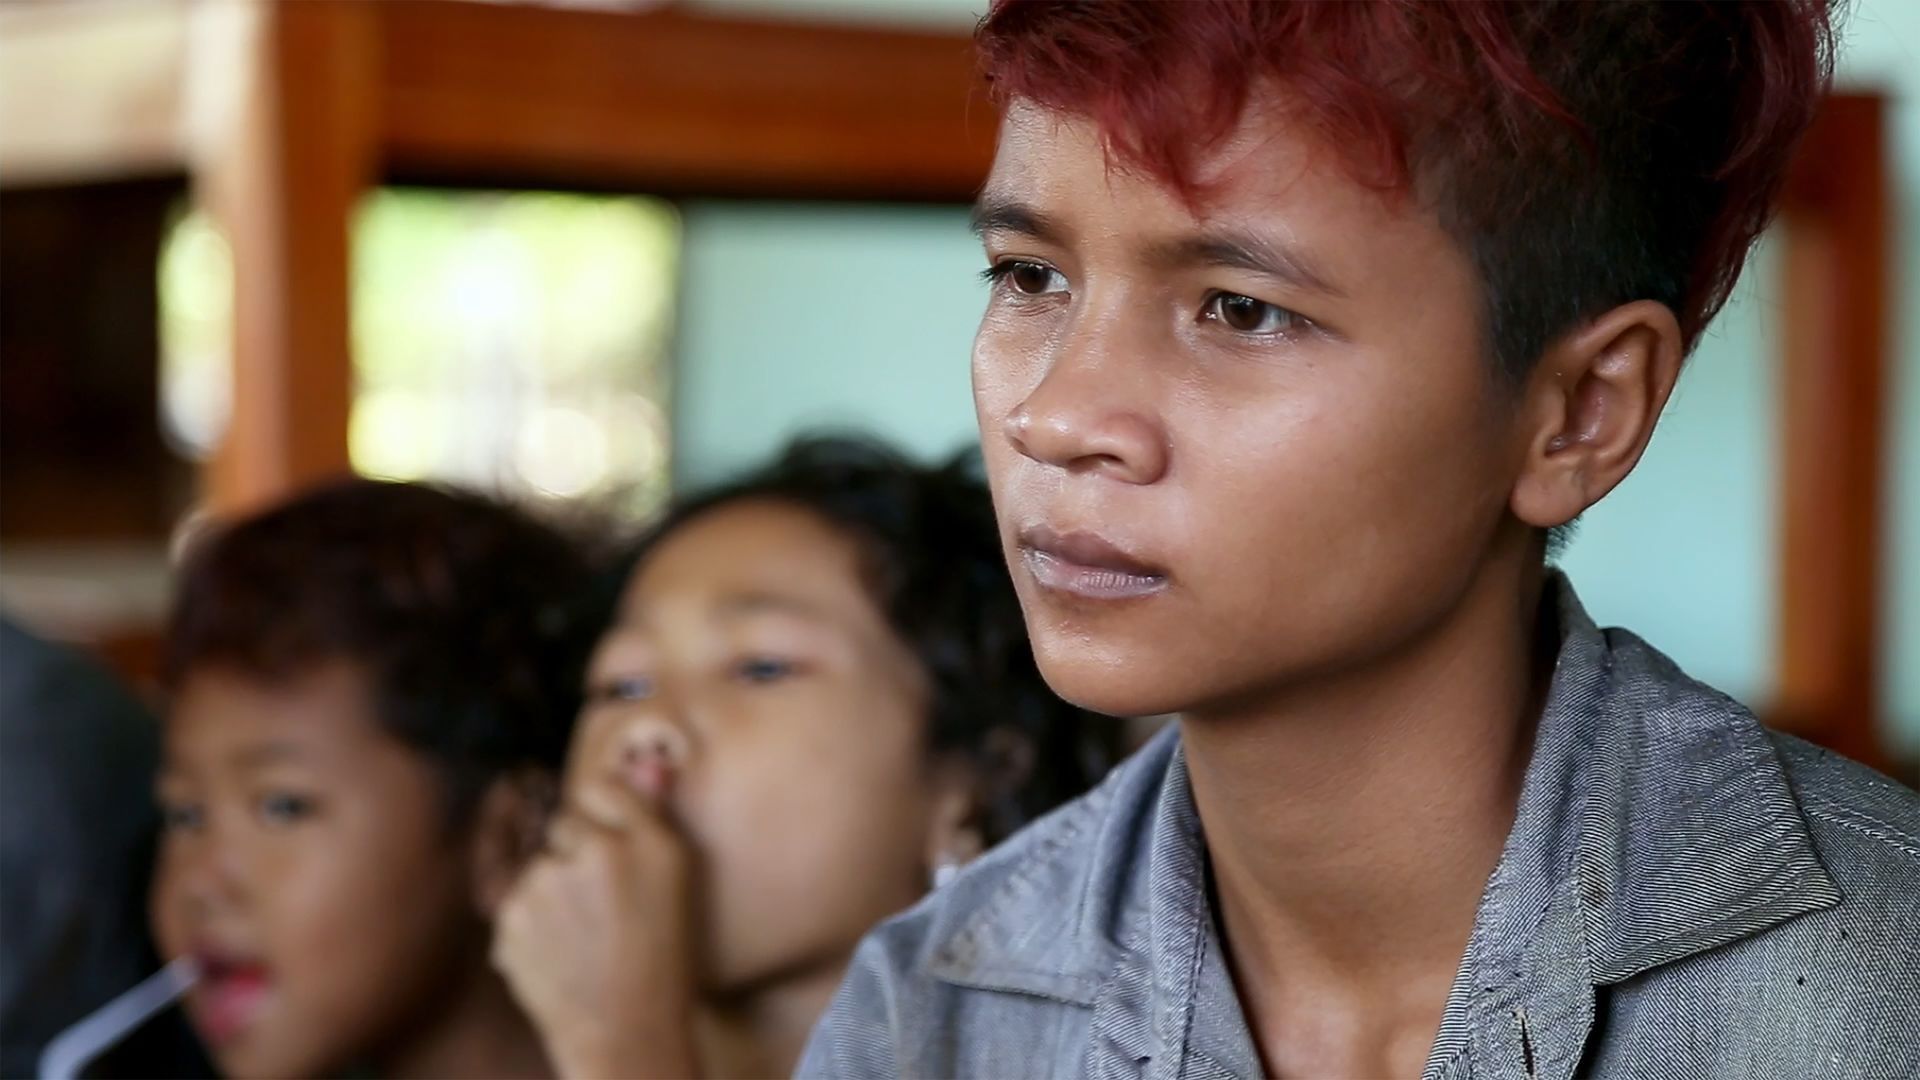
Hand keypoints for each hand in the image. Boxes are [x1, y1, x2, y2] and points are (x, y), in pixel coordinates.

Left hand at [492, 741, 700, 1078]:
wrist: (629, 1037)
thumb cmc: (663, 959)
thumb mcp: (678, 879)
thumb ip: (653, 813)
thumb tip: (645, 759)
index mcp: (646, 840)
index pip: (601, 788)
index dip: (606, 820)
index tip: (615, 855)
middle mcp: (596, 853)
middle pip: (565, 828)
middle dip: (577, 857)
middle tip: (606, 908)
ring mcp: (547, 887)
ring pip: (539, 869)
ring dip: (553, 894)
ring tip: (585, 938)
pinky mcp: (510, 922)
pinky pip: (517, 905)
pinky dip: (532, 926)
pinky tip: (561, 954)